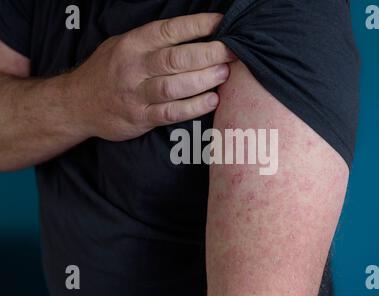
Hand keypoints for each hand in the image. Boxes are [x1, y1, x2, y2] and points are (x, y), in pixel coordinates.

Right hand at [69, 13, 235, 140]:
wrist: (77, 103)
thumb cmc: (108, 71)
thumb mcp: (123, 45)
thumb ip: (154, 42)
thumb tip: (195, 34)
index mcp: (133, 44)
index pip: (169, 30)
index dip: (198, 25)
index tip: (222, 24)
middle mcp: (134, 67)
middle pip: (176, 58)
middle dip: (209, 53)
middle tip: (232, 52)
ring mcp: (136, 94)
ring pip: (174, 86)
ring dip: (203, 79)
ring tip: (225, 74)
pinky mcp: (140, 118)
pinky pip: (170, 113)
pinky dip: (193, 107)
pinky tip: (211, 101)